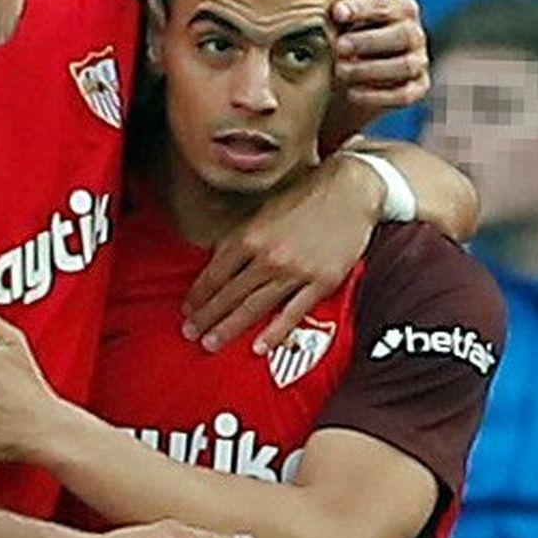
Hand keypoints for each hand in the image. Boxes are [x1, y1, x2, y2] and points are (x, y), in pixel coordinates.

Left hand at [181, 151, 386, 355]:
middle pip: (229, 294)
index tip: (187, 310)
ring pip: (254, 307)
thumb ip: (241, 237)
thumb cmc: (306, 196)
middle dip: (206, 317)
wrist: (351, 190)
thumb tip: (217, 260)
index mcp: (250, 236)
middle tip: (189, 334)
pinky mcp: (320, 282)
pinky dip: (274, 332)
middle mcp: (268, 256)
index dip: (198, 295)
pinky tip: (258, 347)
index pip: (215, 273)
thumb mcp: (264, 210)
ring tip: (211, 344)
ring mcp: (295, 272)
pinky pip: (293, 313)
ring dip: (229, 328)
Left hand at [318, 0, 429, 153]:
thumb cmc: (345, 31)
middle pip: (399, 35)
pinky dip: (377, 94)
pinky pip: (403, 93)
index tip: (335, 13)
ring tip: (341, 70)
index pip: (386, 4)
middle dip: (367, 40)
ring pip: (401, 65)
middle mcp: (414, 32)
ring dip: (369, 68)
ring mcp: (417, 62)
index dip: (362, 8)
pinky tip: (352, 92)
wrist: (343, 80)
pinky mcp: (415, 90)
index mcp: (400, 6)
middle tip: (338, 46)